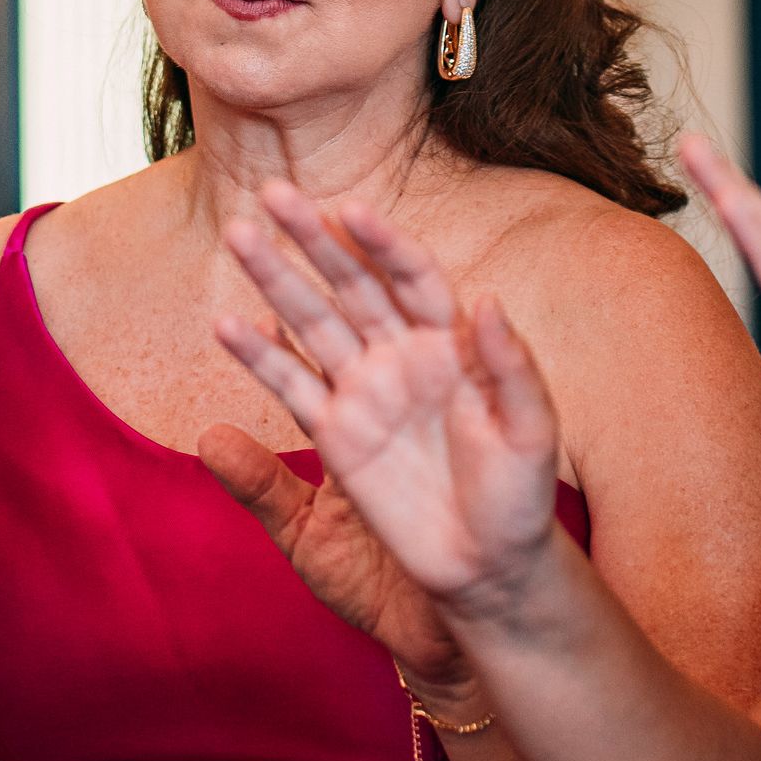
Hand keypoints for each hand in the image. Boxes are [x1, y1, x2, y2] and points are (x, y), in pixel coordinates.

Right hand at [199, 181, 566, 702]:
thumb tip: (487, 299)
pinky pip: (292, 386)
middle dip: (313, 237)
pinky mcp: (337, 436)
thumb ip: (513, 368)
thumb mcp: (533, 435)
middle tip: (274, 191)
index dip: (384, 243)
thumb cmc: (520, 501)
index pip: (414, 277)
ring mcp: (366, 392)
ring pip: (314, 321)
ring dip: (276, 278)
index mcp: (453, 344)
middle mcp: (403, 356)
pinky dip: (259, 355)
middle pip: (353, 283)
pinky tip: (227, 324)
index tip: (353, 209)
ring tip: (239, 233)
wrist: (488, 568)